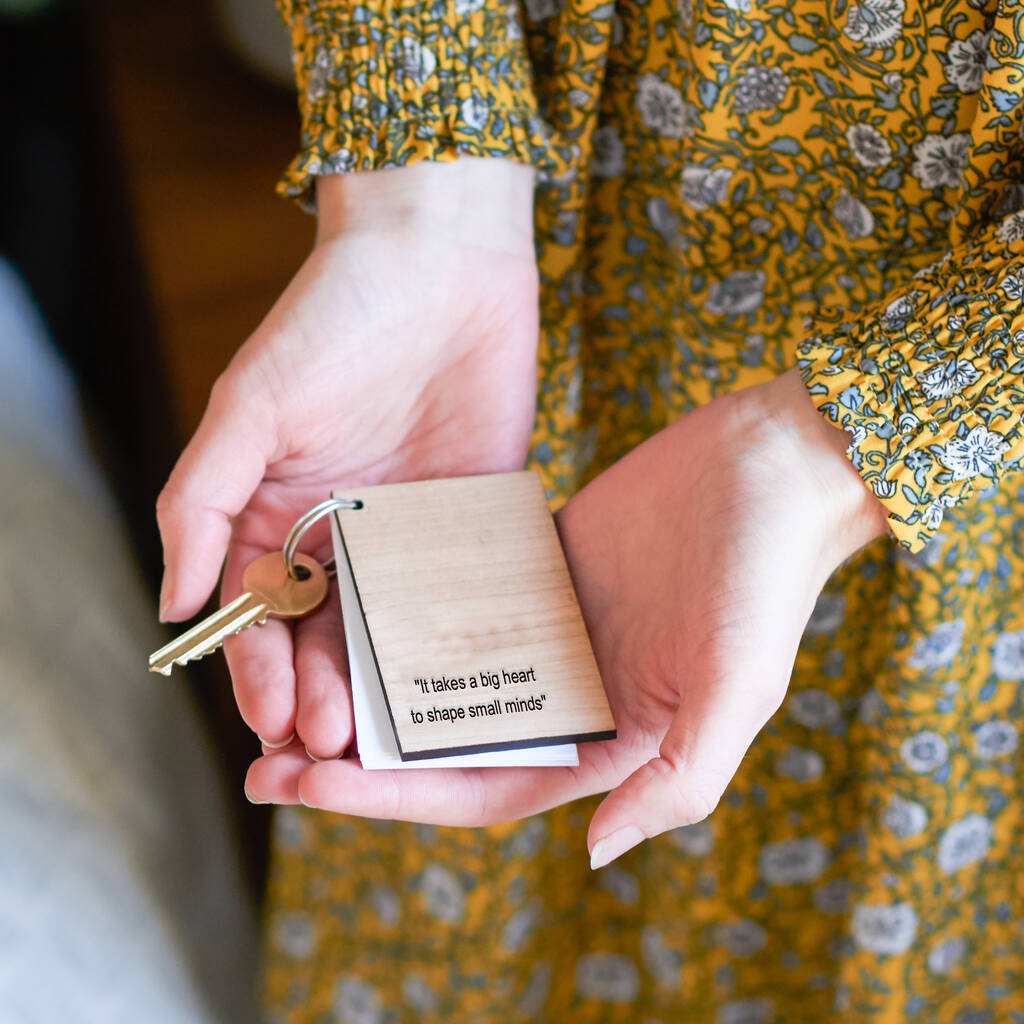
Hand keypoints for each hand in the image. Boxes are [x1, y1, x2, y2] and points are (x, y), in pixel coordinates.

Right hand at [156, 158, 539, 753]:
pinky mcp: (473, 522)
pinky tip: (463, 681)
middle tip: (335, 741)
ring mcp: (410, 536)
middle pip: (325, 640)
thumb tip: (173, 606)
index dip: (257, 672)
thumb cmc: (334, 316)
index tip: (273, 720)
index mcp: (274, 515)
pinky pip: (464, 593)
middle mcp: (339, 537)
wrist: (441, 260)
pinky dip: (459, 638)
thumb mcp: (250, 403)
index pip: (258, 617)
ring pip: (394, 632)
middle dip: (324, 694)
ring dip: (386, 686)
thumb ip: (203, 502)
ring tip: (390, 734)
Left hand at [244, 369, 887, 863]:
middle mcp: (565, 689)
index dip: (392, 799)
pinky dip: (401, 607)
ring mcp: (544, 627)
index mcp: (605, 735)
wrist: (773, 463)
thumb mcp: (733, 690)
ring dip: (366, 684)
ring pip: (437, 670)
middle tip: (261, 759)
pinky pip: (453, 594)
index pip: (479, 788)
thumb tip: (596, 854)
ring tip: (281, 684)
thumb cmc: (764, 577)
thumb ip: (676, 780)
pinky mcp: (533, 564)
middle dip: (355, 758)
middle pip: (441, 739)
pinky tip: (340, 603)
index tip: (307, 789)